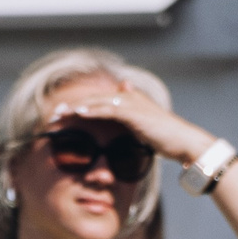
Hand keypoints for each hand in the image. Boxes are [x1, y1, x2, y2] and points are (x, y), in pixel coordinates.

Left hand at [52, 82, 215, 165]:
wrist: (184, 142)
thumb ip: (131, 122)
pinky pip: (107, 109)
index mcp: (128, 99)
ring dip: (76, 107)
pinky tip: (78, 113)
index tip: (62, 116)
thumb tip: (123, 126)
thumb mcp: (144, 128)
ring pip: (96, 102)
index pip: (97, 101)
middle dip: (71, 106)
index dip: (78, 107)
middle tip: (53, 115)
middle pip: (92, 99)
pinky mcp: (133, 112)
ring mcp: (130, 102)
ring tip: (59, 114)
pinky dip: (92, 110)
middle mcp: (127, 96)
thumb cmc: (166, 138)